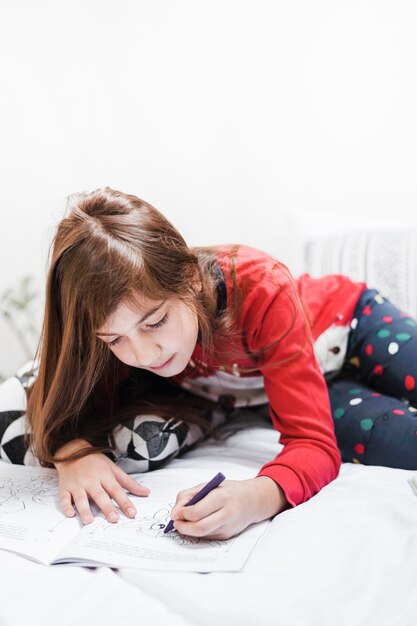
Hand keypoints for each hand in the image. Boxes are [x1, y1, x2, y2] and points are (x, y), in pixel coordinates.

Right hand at [54, 439, 150, 524]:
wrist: (72, 451)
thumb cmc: (95, 462)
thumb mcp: (113, 468)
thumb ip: (129, 482)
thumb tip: (146, 492)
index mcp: (104, 475)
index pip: (117, 490)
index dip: (125, 502)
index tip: (132, 513)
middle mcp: (91, 480)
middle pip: (100, 495)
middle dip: (106, 507)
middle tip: (114, 519)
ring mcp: (77, 484)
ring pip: (80, 498)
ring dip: (84, 509)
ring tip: (89, 521)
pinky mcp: (65, 487)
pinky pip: (64, 497)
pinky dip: (66, 506)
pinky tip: (70, 514)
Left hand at [170, 476, 288, 540]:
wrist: (253, 500)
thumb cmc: (229, 490)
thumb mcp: (209, 485)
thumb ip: (189, 495)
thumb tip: (176, 512)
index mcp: (222, 497)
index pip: (197, 511)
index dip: (183, 514)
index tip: (175, 513)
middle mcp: (227, 514)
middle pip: (200, 528)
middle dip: (183, 528)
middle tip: (175, 523)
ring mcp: (228, 527)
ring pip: (203, 535)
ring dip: (189, 531)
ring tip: (184, 523)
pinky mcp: (228, 536)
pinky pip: (208, 536)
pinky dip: (198, 532)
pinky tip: (196, 524)